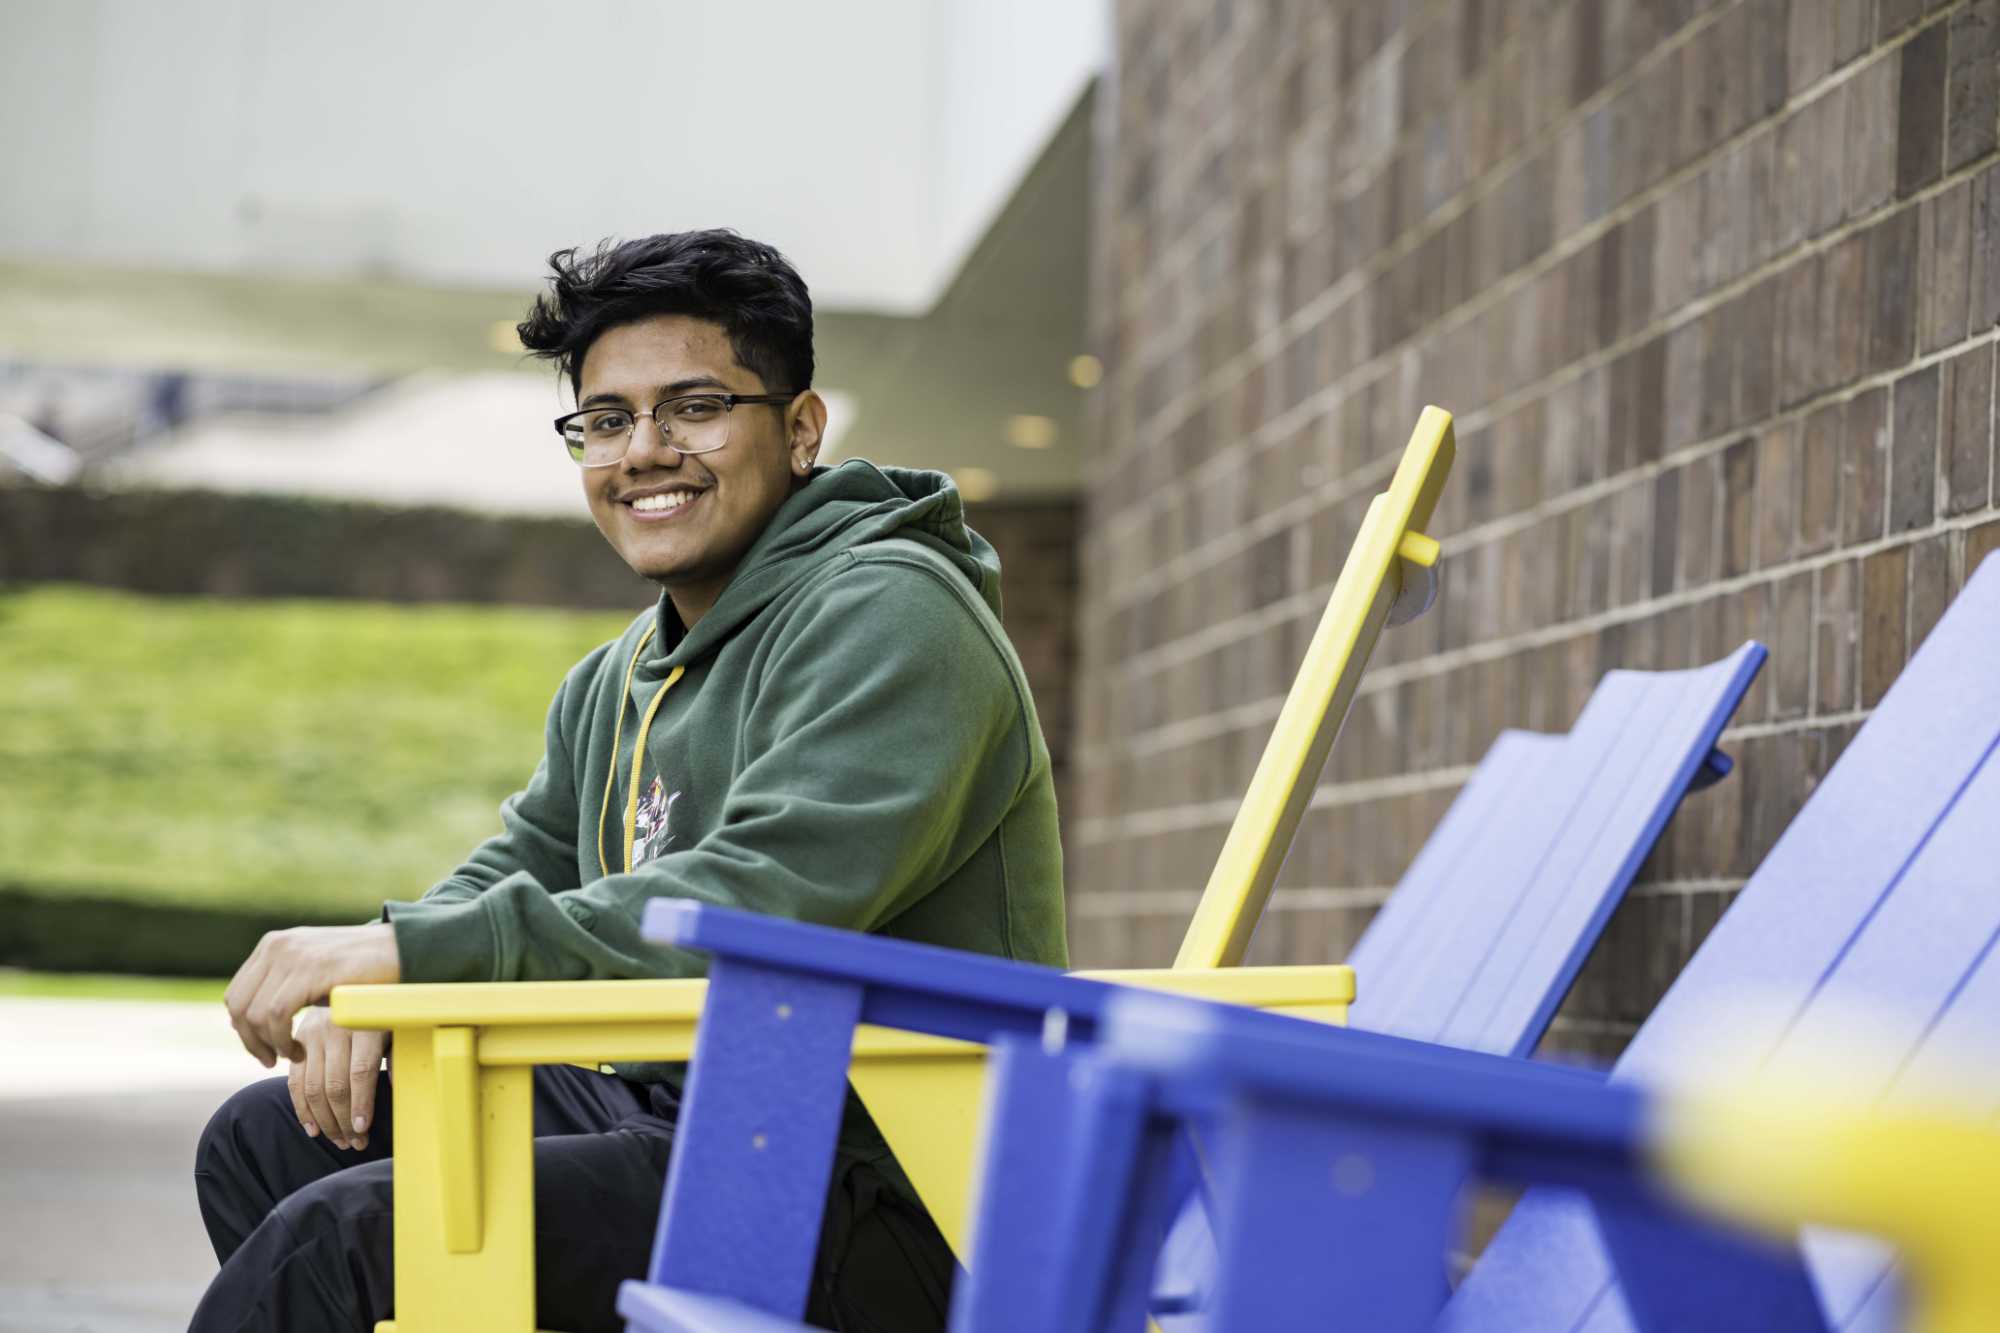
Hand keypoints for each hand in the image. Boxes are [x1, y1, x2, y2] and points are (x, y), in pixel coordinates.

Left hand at [225, 923, 399, 1066]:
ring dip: (269, 1044)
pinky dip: (281, 1041)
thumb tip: (250, 1015)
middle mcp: (278, 946)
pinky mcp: (310, 970)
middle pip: (238, 1005)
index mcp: (275, 944)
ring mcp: (293, 955)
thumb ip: (284, 983)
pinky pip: (276, 1015)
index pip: (236, 993)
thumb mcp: (314, 969)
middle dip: (250, 1041)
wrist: (403, 950)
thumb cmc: (363, 968)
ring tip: (292, 1055)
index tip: (263, 1050)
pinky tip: (300, 1050)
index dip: (243, 1029)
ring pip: (254, 1013)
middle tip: (269, 1061)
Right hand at [287, 1006, 387, 1149]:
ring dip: (325, 1121)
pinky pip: (295, 1082)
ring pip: (313, 1088)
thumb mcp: (399, 1032)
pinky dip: (302, 1110)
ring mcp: (313, 1034)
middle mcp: (336, 1028)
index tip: (364, 1129)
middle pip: (335, 1085)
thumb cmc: (384, 1018)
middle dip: (344, 1120)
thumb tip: (400, 1088)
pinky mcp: (297, 1041)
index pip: (360, 1071)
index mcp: (366, 1026)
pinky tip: (313, 1130)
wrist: (352, 987)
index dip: (361, 1103)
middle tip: (355, 1143)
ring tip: (340, 1141)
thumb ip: (400, 1058)